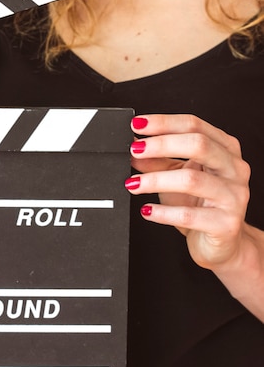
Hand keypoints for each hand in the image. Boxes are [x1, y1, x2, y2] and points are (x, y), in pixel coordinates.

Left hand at [126, 114, 250, 269]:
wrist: (220, 243)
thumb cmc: (199, 206)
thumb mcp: (175, 177)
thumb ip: (156, 162)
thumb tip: (133, 148)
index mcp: (225, 149)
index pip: (195, 126)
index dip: (164, 123)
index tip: (137, 125)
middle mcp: (234, 169)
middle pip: (199, 145)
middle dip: (161, 145)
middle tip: (134, 150)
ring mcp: (234, 196)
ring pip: (191, 180)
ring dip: (156, 180)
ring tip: (132, 184)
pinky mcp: (226, 223)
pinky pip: (189, 215)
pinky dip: (163, 212)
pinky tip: (147, 210)